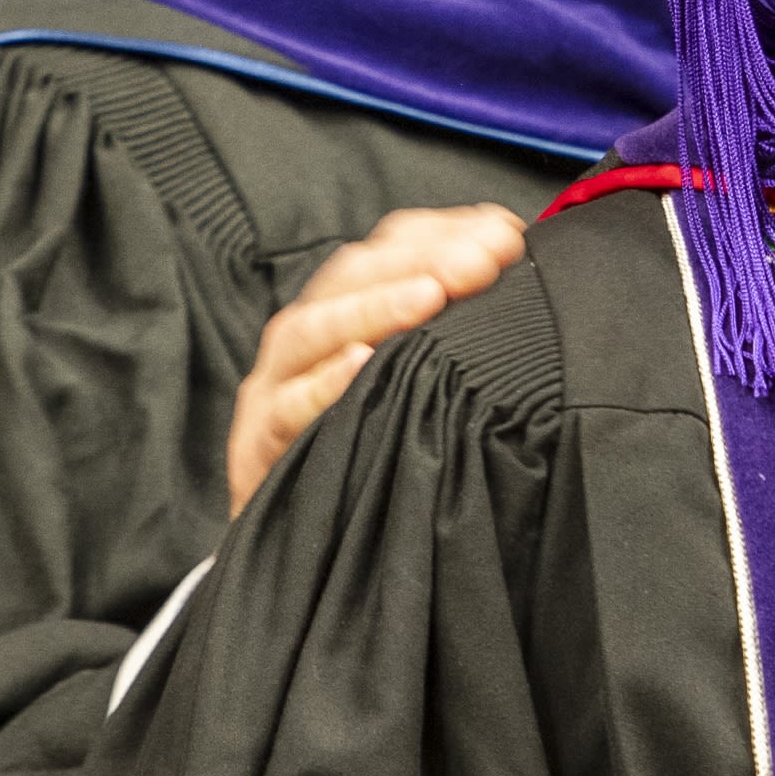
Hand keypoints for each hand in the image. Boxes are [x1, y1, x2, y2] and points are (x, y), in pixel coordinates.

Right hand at [226, 205, 527, 510]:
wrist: (297, 542)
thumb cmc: (365, 447)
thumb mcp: (407, 381)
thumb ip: (451, 329)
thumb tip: (515, 264)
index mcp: (341, 311)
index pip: (386, 250)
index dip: (442, 233)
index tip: (506, 233)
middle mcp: (305, 338)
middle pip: (352, 277)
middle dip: (420, 259)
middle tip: (483, 258)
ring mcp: (275, 386)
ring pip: (313, 331)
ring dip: (373, 308)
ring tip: (429, 295)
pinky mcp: (259, 443)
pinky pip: (288, 409)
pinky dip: (322, 384)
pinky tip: (361, 364)